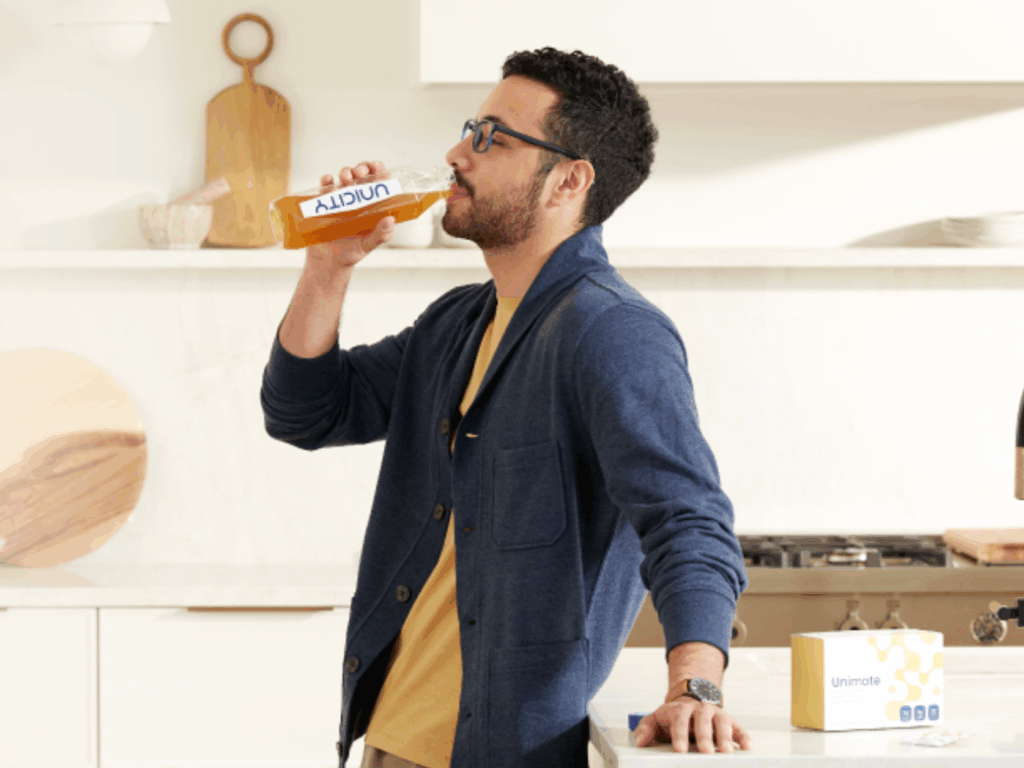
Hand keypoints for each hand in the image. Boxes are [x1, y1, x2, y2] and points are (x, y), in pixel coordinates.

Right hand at [306, 160, 395, 270]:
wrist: (328, 262)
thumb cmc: (351, 253)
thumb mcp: (368, 245)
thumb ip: (380, 235)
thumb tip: (390, 220)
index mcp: (372, 207)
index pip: (379, 184)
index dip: (380, 172)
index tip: (377, 167)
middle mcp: (357, 201)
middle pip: (362, 176)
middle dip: (362, 169)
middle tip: (361, 173)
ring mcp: (340, 201)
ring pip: (344, 178)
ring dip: (346, 172)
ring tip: (346, 177)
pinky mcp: (324, 204)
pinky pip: (324, 188)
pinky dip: (326, 182)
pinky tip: (328, 181)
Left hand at [633, 697, 750, 753]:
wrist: (689, 700)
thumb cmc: (672, 717)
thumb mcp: (656, 719)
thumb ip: (646, 729)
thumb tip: (640, 742)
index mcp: (680, 710)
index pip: (680, 720)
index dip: (680, 735)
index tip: (680, 749)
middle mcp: (699, 710)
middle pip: (702, 720)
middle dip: (704, 736)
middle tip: (705, 751)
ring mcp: (716, 714)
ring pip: (722, 722)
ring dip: (725, 736)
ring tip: (726, 751)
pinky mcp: (729, 721)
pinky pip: (738, 727)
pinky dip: (743, 737)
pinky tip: (746, 747)